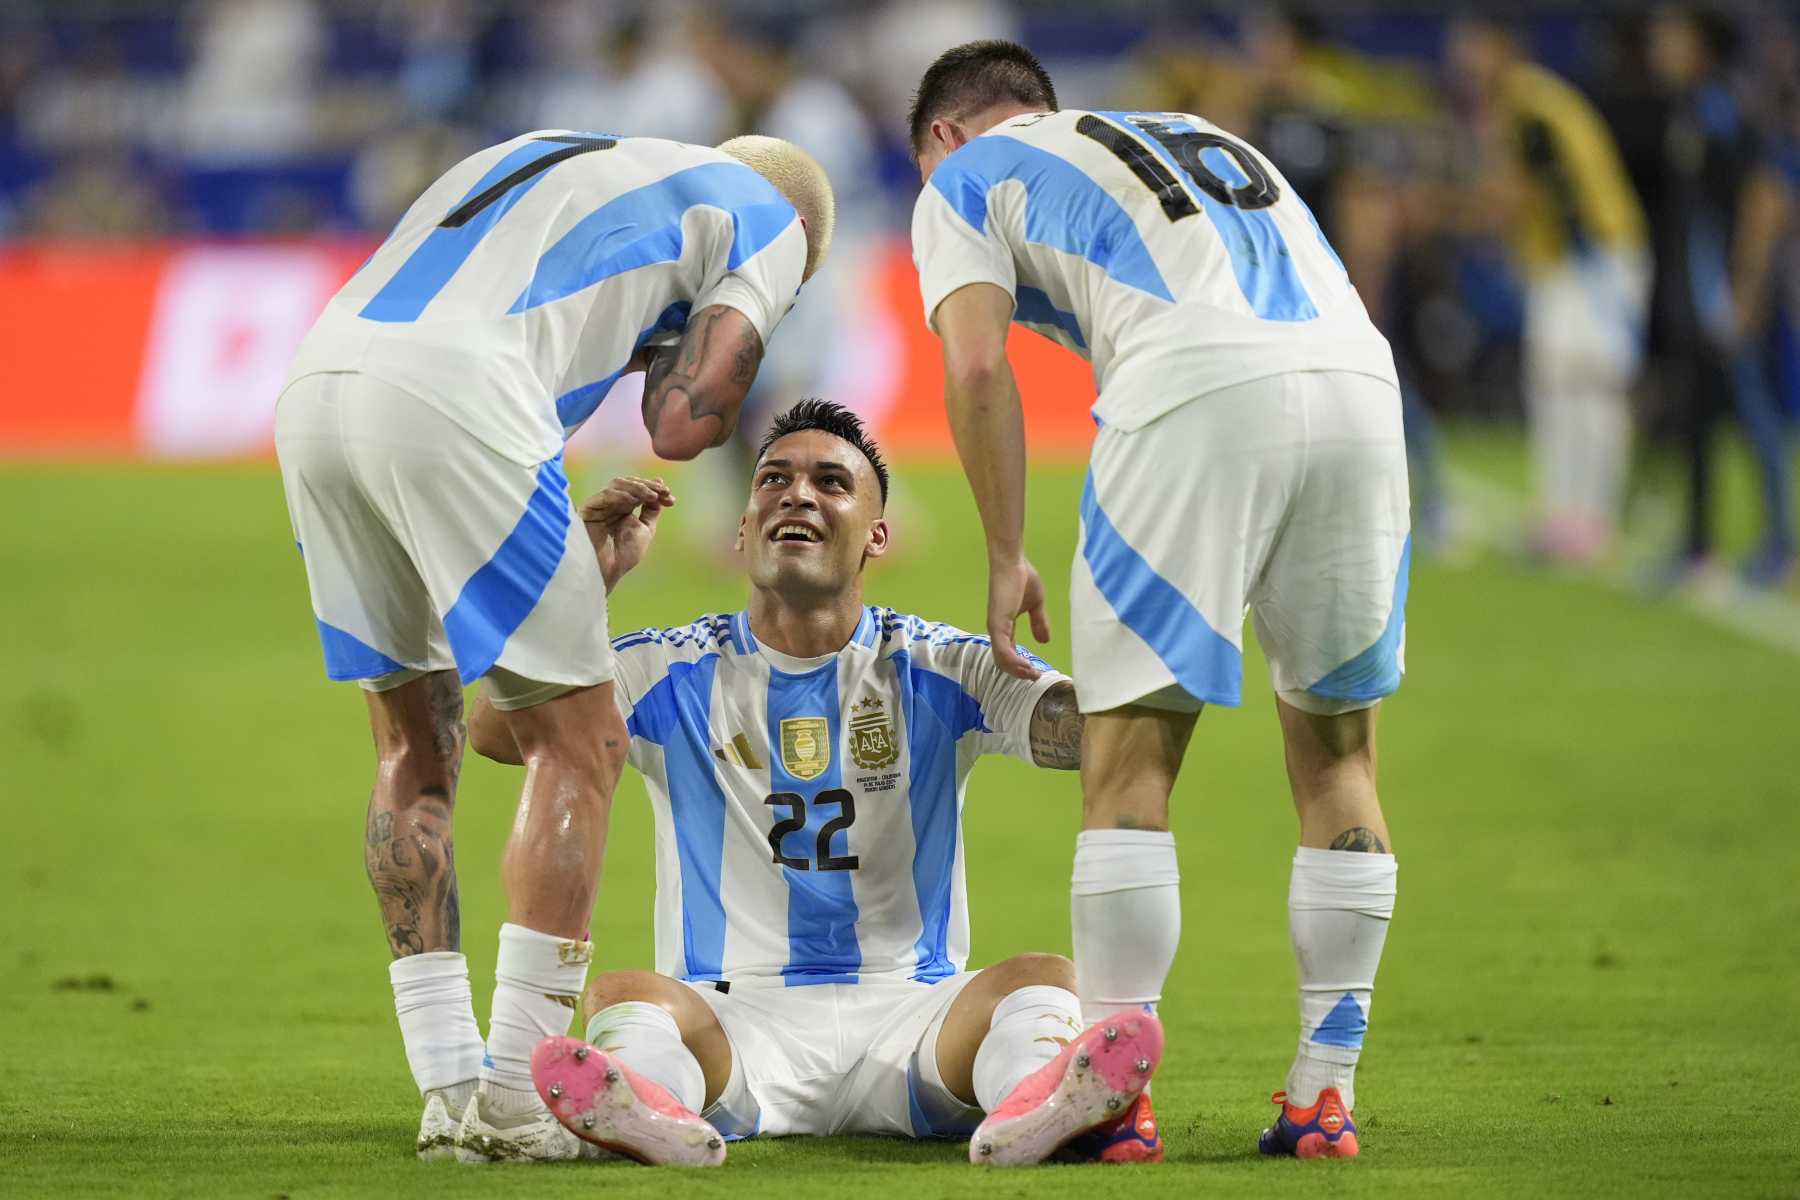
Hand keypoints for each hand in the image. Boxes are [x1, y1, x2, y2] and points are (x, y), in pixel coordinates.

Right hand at [579, 476, 673, 592]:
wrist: (606, 573)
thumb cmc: (622, 556)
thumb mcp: (644, 530)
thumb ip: (650, 511)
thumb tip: (659, 493)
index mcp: (623, 508)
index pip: (639, 490)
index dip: (655, 490)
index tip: (670, 498)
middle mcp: (611, 504)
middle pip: (629, 484)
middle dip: (649, 486)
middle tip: (664, 493)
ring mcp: (600, 505)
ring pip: (618, 485)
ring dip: (638, 487)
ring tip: (652, 496)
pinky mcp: (589, 509)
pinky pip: (605, 496)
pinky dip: (622, 495)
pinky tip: (634, 500)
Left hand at [985, 556, 1049, 680]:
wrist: (1012, 562)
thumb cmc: (1022, 577)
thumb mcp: (1036, 604)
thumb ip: (1038, 622)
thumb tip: (1045, 641)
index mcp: (1005, 627)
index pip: (1009, 653)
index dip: (1020, 665)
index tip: (1036, 672)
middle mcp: (997, 630)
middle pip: (1004, 661)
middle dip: (1019, 673)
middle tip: (1036, 678)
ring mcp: (995, 628)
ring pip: (1002, 660)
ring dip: (1018, 671)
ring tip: (1033, 675)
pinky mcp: (997, 624)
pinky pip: (1003, 650)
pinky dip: (1014, 662)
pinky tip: (1026, 666)